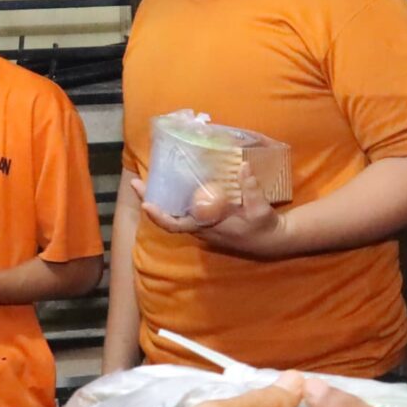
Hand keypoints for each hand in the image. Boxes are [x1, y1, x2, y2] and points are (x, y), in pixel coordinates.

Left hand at [127, 172, 291, 259]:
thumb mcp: (261, 209)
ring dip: (162, 198)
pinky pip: (185, 210)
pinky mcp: (207, 220)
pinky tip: (173, 183)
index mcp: (209, 226)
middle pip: (169, 217)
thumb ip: (252, 189)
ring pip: (176, 213)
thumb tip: (243, 166)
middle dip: (152, 200)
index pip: (177, 225)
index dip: (160, 216)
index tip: (145, 204)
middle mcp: (201, 228)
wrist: (270, 240)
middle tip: (137, 182)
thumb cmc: (263, 227)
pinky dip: (176, 198)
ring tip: (150, 179)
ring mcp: (202, 226)